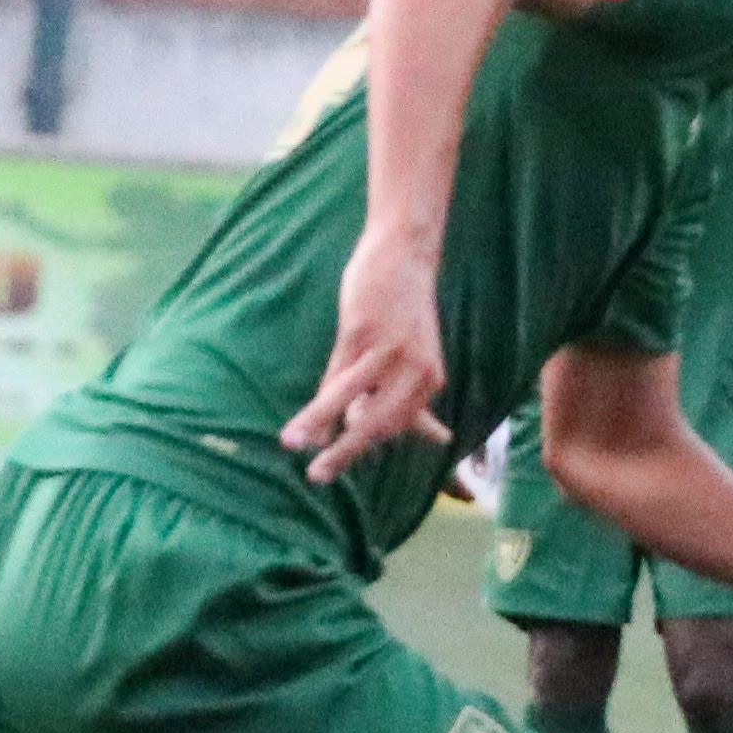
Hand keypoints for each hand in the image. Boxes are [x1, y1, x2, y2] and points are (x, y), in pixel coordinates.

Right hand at [282, 231, 453, 482]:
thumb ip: (421, 400)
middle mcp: (415, 370)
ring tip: (292, 446)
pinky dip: (317, 400)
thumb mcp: (418, 358)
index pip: (396, 425)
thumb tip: (440, 438)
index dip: (367, 440)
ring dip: (318, 425)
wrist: (404, 255)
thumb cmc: (407, 311)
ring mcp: (388, 351)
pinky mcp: (362, 331)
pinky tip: (300, 419)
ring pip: (349, 400)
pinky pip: (335, 374)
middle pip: (378, 423)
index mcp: (429, 380)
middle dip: (347, 452)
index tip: (336, 452)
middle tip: (319, 477)